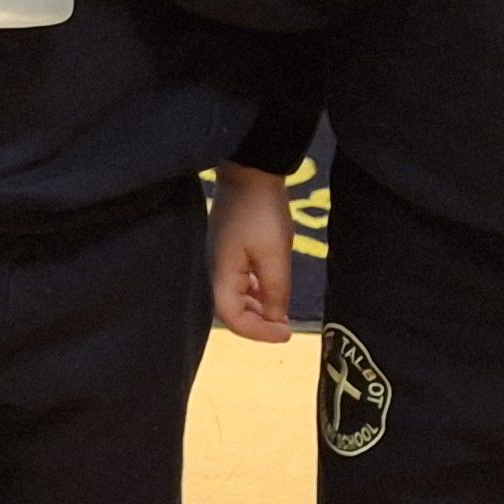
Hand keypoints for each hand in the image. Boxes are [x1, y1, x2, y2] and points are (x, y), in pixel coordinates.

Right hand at [208, 164, 296, 342]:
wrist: (250, 170)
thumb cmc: (261, 212)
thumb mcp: (275, 254)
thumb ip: (276, 290)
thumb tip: (276, 318)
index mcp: (222, 273)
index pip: (232, 318)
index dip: (258, 332)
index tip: (286, 334)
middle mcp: (217, 270)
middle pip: (232, 310)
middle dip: (259, 323)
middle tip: (287, 328)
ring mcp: (222, 258)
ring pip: (237, 296)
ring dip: (259, 309)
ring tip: (283, 313)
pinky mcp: (230, 248)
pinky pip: (241, 280)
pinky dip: (258, 292)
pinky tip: (274, 290)